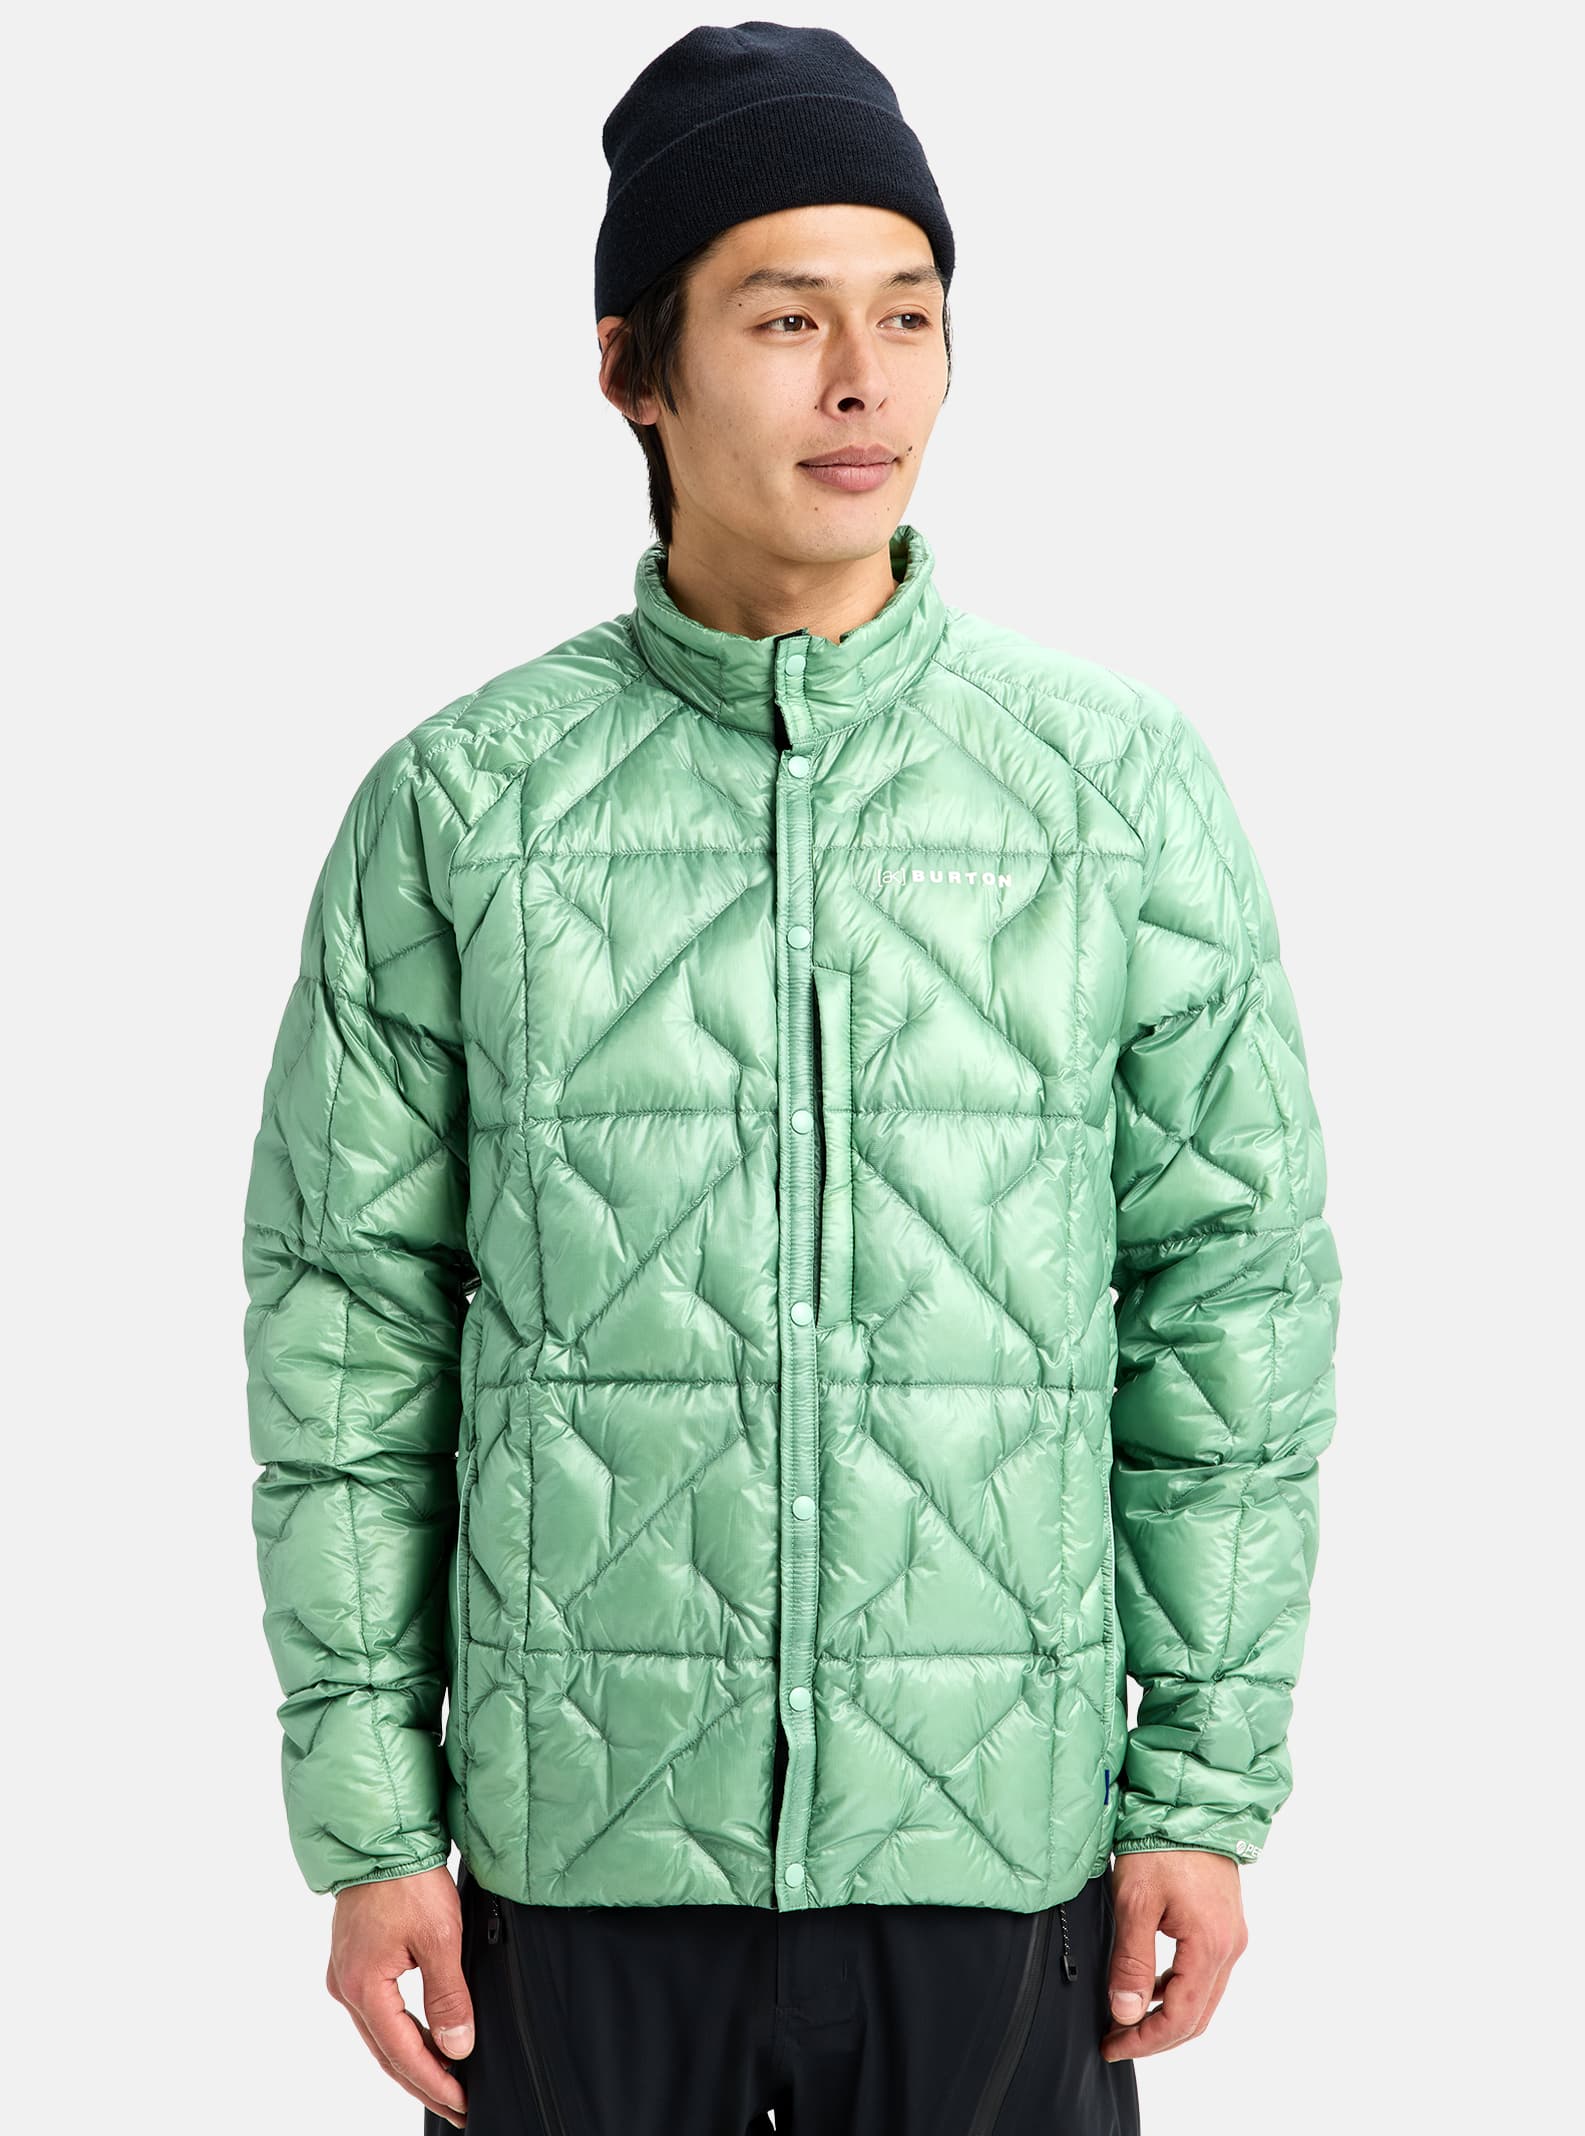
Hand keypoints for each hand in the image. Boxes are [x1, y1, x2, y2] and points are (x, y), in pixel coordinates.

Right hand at [325, 1865, 472, 2127]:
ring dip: (411, 2058)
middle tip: (456, 2104)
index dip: (434, 2082)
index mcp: (363, 1986)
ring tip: (445, 2079)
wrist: (382, 1836)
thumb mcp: (441, 1939)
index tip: (461, 2102)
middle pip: (386, 2051)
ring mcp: (345, 1972)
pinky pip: (376, 2010)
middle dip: (422, 2081)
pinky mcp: (353, 1959)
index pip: (402, 2053)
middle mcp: (346, 1986)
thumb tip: (457, 2047)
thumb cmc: (407, 1879)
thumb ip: (448, 1998)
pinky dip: (400, 2030)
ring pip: (380, 2033)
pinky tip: (421, 2037)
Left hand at [1100, 1850, 1247, 2060]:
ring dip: (1167, 2016)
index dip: (1145, 2041)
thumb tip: (1126, 2014)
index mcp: (1210, 1946)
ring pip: (1203, 1999)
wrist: (1189, 1802)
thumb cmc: (1160, 1844)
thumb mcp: (1135, 1902)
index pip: (1180, 2018)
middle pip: (1197, 2017)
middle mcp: (1229, 1947)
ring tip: (1127, 2019)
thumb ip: (1132, 1962)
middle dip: (1156, 2037)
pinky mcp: (1225, 1925)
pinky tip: (1150, 1987)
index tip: (1112, 2046)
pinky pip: (1205, 1975)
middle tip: (1116, 2041)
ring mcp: (1231, 1937)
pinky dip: (1177, 1990)